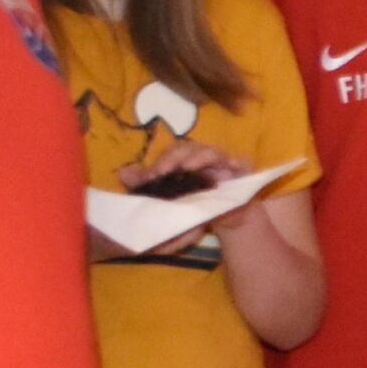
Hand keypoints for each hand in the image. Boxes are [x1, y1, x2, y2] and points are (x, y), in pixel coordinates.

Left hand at [112, 142, 244, 258]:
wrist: (228, 219)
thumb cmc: (197, 206)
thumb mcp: (168, 200)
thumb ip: (148, 186)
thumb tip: (123, 173)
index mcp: (185, 161)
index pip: (173, 153)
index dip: (164, 161)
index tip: (155, 175)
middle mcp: (204, 158)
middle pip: (190, 148)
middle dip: (179, 157)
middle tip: (170, 171)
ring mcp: (225, 162)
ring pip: (213, 152)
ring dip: (202, 158)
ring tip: (191, 168)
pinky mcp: (243, 170)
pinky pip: (241, 162)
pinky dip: (235, 163)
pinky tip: (228, 169)